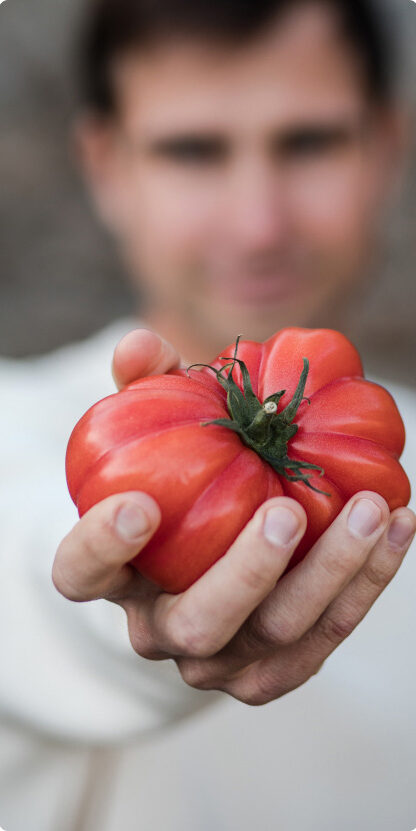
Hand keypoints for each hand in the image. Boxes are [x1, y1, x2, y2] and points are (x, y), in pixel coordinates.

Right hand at [53, 329, 415, 705]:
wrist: (205, 566)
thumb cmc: (177, 484)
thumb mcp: (155, 433)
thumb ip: (145, 389)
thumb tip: (140, 343)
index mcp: (116, 575)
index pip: (82, 573)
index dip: (101, 547)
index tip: (140, 502)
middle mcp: (160, 629)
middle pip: (197, 623)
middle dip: (245, 572)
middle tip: (286, 510)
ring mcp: (219, 659)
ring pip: (274, 635)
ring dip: (330, 572)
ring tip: (374, 508)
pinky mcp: (273, 669)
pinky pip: (324, 636)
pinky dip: (365, 582)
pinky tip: (398, 525)